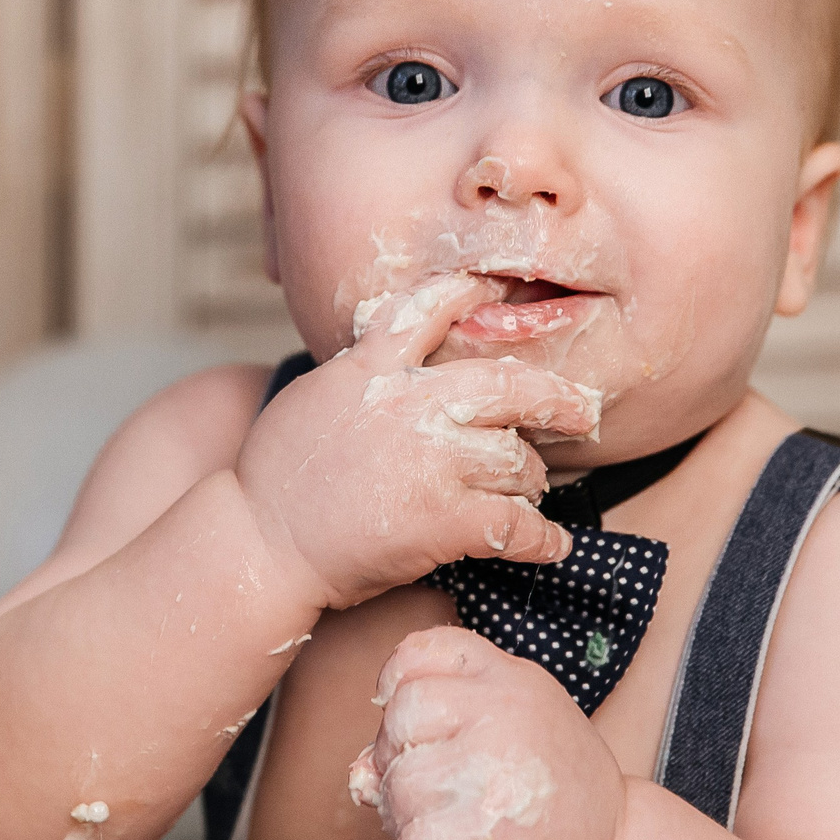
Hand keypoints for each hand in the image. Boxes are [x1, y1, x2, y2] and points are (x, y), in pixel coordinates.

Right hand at [235, 274, 599, 607]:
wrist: (258, 542)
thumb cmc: (277, 476)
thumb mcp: (315, 395)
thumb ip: (364, 370)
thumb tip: (394, 356)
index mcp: (374, 367)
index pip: (434, 308)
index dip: (477, 297)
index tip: (509, 295)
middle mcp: (409, 404)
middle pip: (509, 384)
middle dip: (556, 399)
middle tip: (581, 411)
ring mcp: (430, 461)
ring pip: (517, 459)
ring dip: (530, 480)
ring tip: (528, 492)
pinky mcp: (443, 519)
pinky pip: (517, 525)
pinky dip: (542, 538)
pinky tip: (551, 544)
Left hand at [348, 626, 627, 839]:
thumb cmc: (550, 785)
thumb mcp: (506, 724)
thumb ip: (435, 723)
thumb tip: (362, 770)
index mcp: (508, 676)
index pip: (414, 654)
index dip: (398, 689)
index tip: (421, 725)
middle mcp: (502, 713)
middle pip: (398, 720)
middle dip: (402, 759)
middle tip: (444, 787)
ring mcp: (490, 774)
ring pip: (395, 788)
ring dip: (411, 817)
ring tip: (462, 824)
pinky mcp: (477, 839)